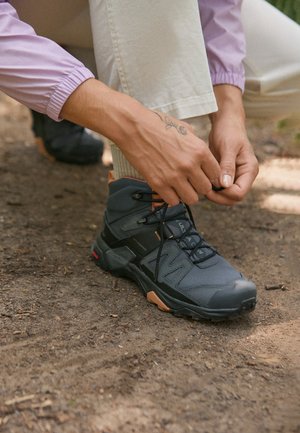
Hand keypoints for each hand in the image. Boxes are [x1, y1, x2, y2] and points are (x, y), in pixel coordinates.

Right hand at [117, 109, 222, 205]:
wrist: (134, 127)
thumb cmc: (158, 125)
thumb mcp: (185, 129)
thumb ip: (197, 144)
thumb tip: (202, 155)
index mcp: (200, 151)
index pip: (217, 175)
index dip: (211, 177)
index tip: (204, 176)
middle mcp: (190, 165)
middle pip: (206, 189)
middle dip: (199, 187)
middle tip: (191, 182)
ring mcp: (174, 176)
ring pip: (192, 199)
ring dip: (187, 194)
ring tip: (180, 187)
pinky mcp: (159, 184)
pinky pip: (173, 201)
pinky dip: (172, 197)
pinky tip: (168, 188)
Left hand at [208, 85, 258, 205]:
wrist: (225, 123)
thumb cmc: (229, 131)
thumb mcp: (228, 147)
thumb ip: (227, 166)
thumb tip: (226, 185)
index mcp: (250, 170)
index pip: (239, 193)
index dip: (224, 194)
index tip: (209, 187)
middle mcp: (244, 176)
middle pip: (233, 199)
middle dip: (218, 197)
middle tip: (203, 189)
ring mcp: (236, 177)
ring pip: (226, 196)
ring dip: (214, 195)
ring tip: (201, 185)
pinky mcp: (226, 176)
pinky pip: (220, 189)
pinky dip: (211, 188)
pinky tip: (201, 182)